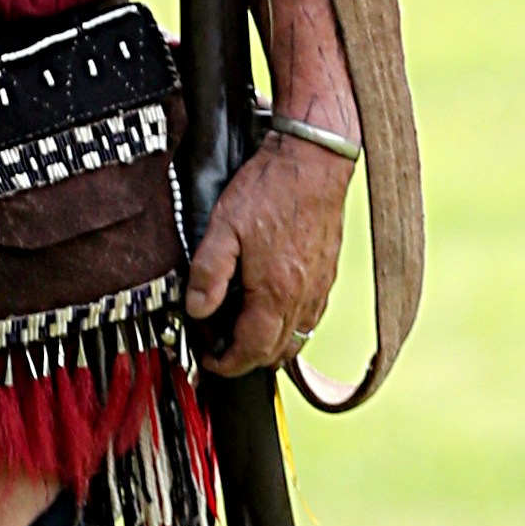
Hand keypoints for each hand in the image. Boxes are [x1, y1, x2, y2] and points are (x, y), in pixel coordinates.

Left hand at [186, 129, 352, 379]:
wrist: (313, 161)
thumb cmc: (271, 189)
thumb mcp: (224, 226)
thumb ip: (208, 272)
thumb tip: (196, 309)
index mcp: (275, 292)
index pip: (251, 351)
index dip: (226, 364)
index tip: (210, 361)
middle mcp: (302, 298)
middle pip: (275, 353)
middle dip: (245, 360)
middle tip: (221, 349)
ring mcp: (320, 288)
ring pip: (297, 340)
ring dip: (269, 346)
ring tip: (245, 333)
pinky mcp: (328, 275)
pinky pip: (311, 319)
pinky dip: (291, 327)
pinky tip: (274, 309)